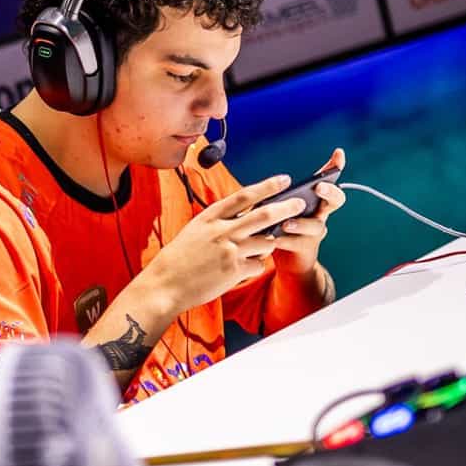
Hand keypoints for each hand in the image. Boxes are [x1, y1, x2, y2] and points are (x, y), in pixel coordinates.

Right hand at [141, 172, 299, 314]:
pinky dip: (256, 265)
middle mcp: (222, 231)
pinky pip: (259, 264)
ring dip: (269, 243)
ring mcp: (230, 251)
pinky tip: (244, 268)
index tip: (284, 180)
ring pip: (267, 242)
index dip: (267, 186)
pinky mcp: (235, 271)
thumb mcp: (195, 231)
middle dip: (287, 207)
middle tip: (300, 203)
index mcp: (210, 217)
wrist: (165, 285)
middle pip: (264, 215)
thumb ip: (219, 222)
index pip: (245, 196)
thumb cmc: (178, 259)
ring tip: (262, 245)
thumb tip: (245, 216)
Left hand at [271, 147, 346, 275]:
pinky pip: (297, 244)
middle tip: (319, 187)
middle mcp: (321, 214)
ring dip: (300, 223)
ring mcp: (315, 233)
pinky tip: (272, 239)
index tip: (338, 153)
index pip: (331, 180)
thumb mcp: (282, 207)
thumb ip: (281, 196)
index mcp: (316, 201)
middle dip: (330, 192)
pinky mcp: (306, 249)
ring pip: (315, 225)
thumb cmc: (284, 228)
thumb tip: (272, 182)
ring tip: (286, 224)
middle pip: (336, 200)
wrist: (289, 262)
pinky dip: (284, 241)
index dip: (336, 167)